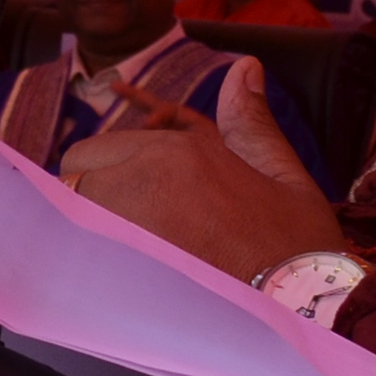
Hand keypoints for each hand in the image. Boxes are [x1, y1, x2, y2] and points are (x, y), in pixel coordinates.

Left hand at [61, 126, 345, 280]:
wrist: (305, 308)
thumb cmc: (295, 246)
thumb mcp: (280, 173)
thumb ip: (250, 121)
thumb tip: (245, 66)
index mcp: (178, 151)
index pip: (99, 147)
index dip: (109, 170)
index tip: (125, 195)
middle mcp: (144, 175)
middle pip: (75, 169)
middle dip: (88, 188)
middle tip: (121, 220)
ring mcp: (127, 219)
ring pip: (70, 205)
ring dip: (85, 220)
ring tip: (122, 248)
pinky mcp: (123, 266)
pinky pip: (78, 249)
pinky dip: (85, 256)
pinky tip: (113, 275)